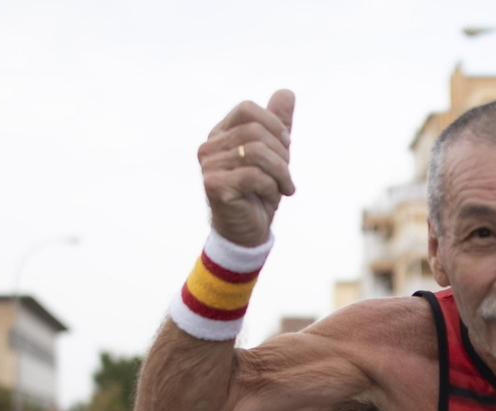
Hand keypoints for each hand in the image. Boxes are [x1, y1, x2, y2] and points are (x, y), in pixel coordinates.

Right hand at [199, 89, 295, 246]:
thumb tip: (286, 92)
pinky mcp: (215, 186)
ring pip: (257, 152)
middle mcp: (209, 147)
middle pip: (255, 132)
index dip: (274, 125)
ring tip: (283, 188)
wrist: (247, 232)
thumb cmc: (259, 193)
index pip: (248, 109)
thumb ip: (277, 125)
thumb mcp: (273, 155)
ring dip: (280, 173)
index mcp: (220, 134)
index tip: (286, 148)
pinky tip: (273, 198)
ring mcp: (209, 166)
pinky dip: (272, 188)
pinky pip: (254, 175)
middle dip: (281, 154)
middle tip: (286, 176)